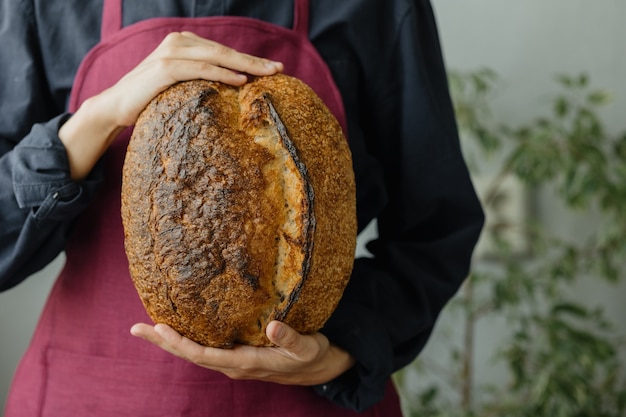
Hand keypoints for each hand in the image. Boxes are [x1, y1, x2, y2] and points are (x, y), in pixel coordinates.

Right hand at [59, 31, 282, 179]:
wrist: (116, 106)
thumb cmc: (150, 98)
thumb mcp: (179, 84)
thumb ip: (199, 78)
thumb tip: (230, 87)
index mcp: (184, 43)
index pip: (223, 51)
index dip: (249, 59)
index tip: (273, 68)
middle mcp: (178, 42)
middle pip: (224, 50)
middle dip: (254, 60)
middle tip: (278, 68)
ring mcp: (171, 53)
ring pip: (216, 56)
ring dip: (245, 64)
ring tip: (267, 73)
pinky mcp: (165, 68)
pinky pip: (201, 68)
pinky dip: (222, 73)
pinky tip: (241, 79)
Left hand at [130, 320, 355, 385]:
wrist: (316, 368)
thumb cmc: (311, 355)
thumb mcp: (306, 347)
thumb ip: (289, 338)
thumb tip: (272, 326)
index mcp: (246, 362)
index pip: (204, 355)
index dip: (181, 343)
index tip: (161, 328)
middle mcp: (233, 365)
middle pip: (191, 354)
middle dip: (163, 342)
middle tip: (136, 328)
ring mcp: (232, 361)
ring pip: (195, 352)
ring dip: (170, 341)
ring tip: (147, 327)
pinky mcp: (235, 355)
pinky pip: (204, 347)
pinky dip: (186, 339)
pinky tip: (177, 328)